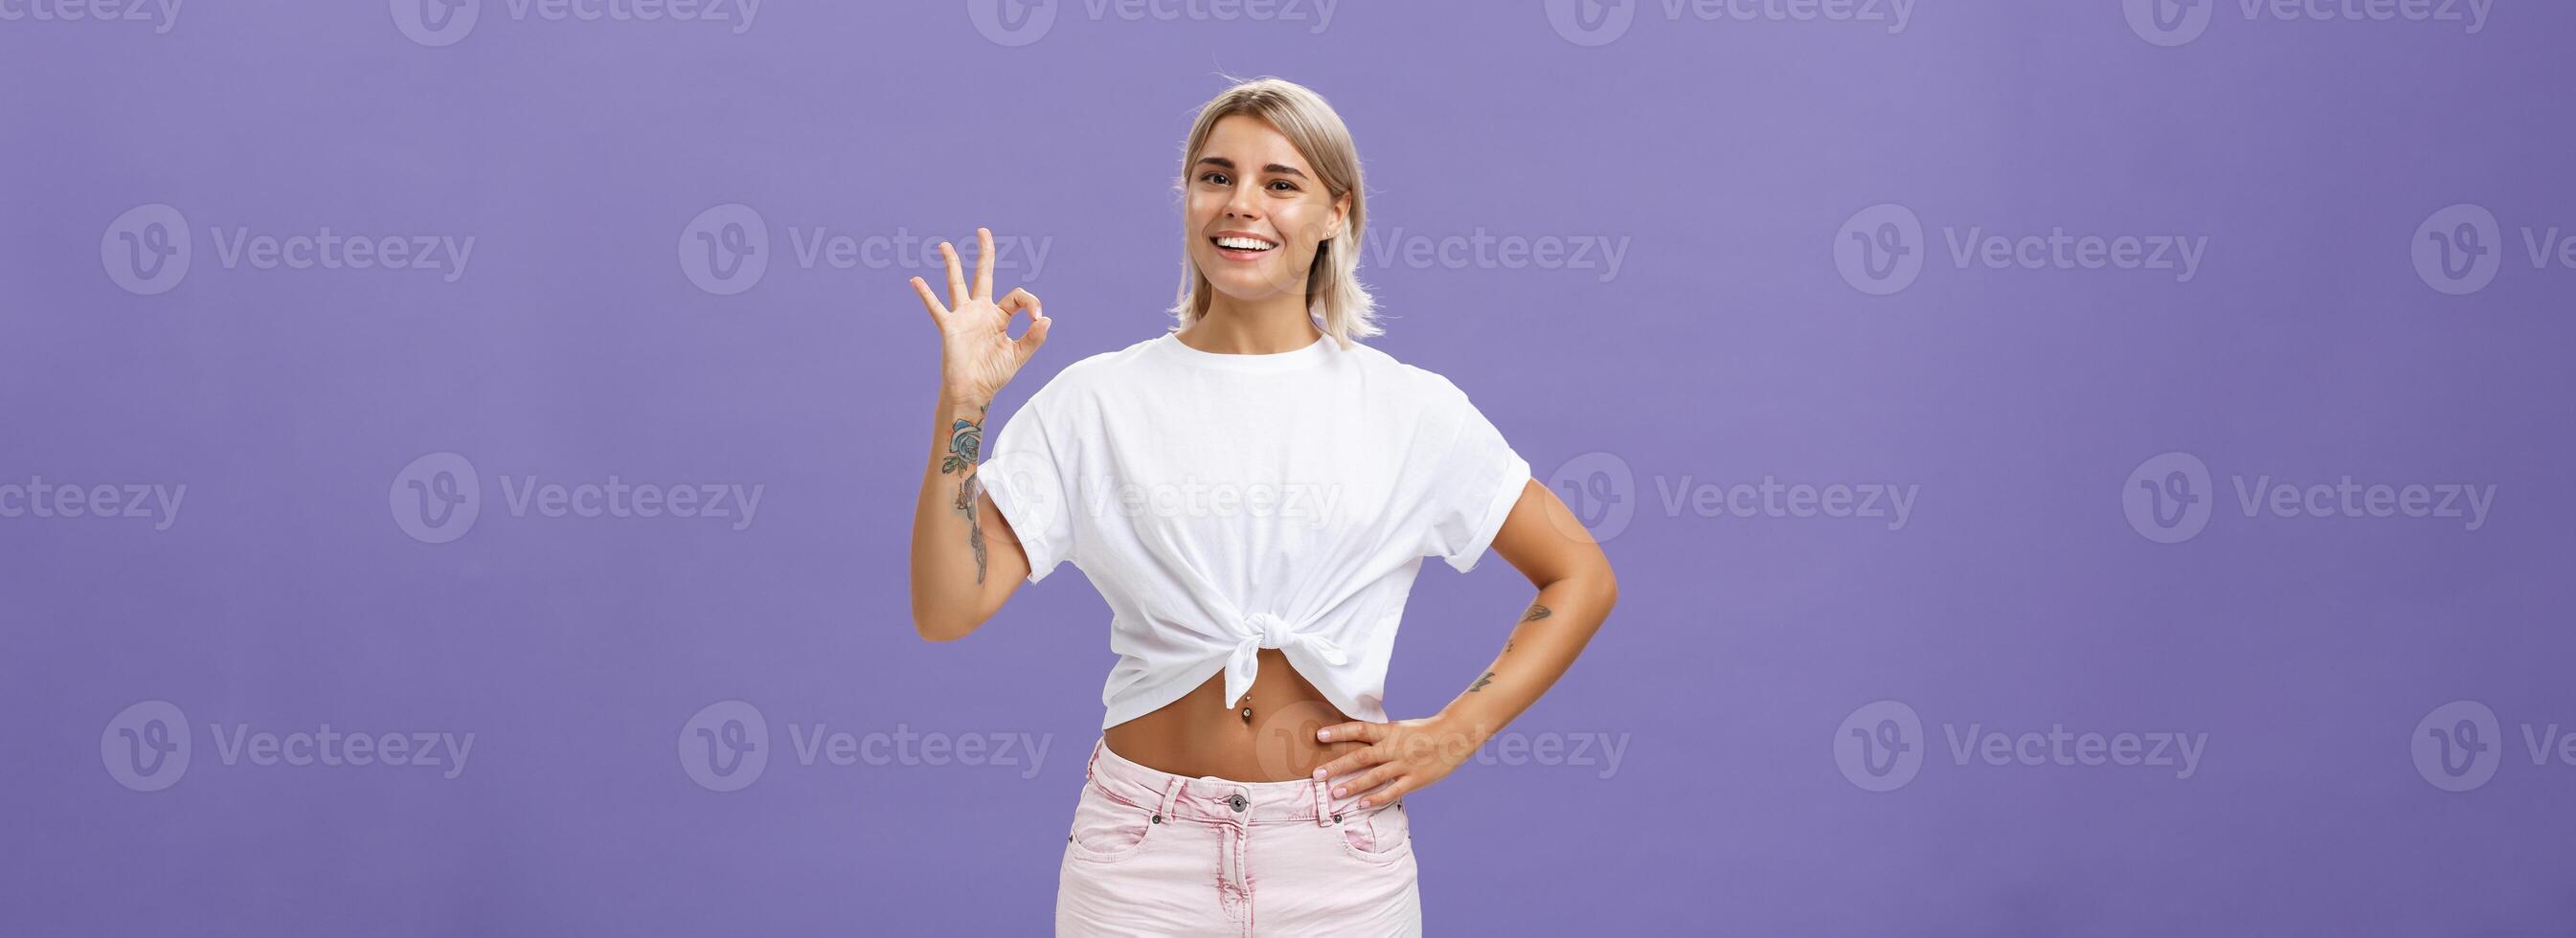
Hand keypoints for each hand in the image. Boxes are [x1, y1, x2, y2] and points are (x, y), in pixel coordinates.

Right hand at [911, 227, 1048, 402]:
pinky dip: (925, 294)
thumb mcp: (1018, 356)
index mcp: (1000, 317)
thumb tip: (1046, 318)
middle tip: (983, 231)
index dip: (1031, 302)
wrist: (973, 392)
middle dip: (985, 254)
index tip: (1036, 319)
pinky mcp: (950, 326)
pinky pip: (936, 307)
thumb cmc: (993, 375)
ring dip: (952, 264)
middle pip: (983, 275)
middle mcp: (981, 312)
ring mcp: (964, 317)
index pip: (1018, 297)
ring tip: (945, 245)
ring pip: (957, 284)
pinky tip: (916, 280)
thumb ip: (1033, 338)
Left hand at [1309, 714, 1485, 807]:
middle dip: (1337, 766)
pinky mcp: (1414, 779)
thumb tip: (1356, 741)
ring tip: (1334, 793)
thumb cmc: (1423, 732)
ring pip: (1374, 776)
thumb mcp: (1399, 728)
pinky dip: (1376, 798)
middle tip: (1317, 774)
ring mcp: (1404, 765)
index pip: (1359, 730)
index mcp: (1389, 731)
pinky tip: (1362, 804)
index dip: (1339, 732)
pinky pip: (1392, 791)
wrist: (1454, 736)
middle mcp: (1394, 748)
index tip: (1319, 735)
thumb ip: (1380, 737)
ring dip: (1353, 785)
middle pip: (1361, 757)